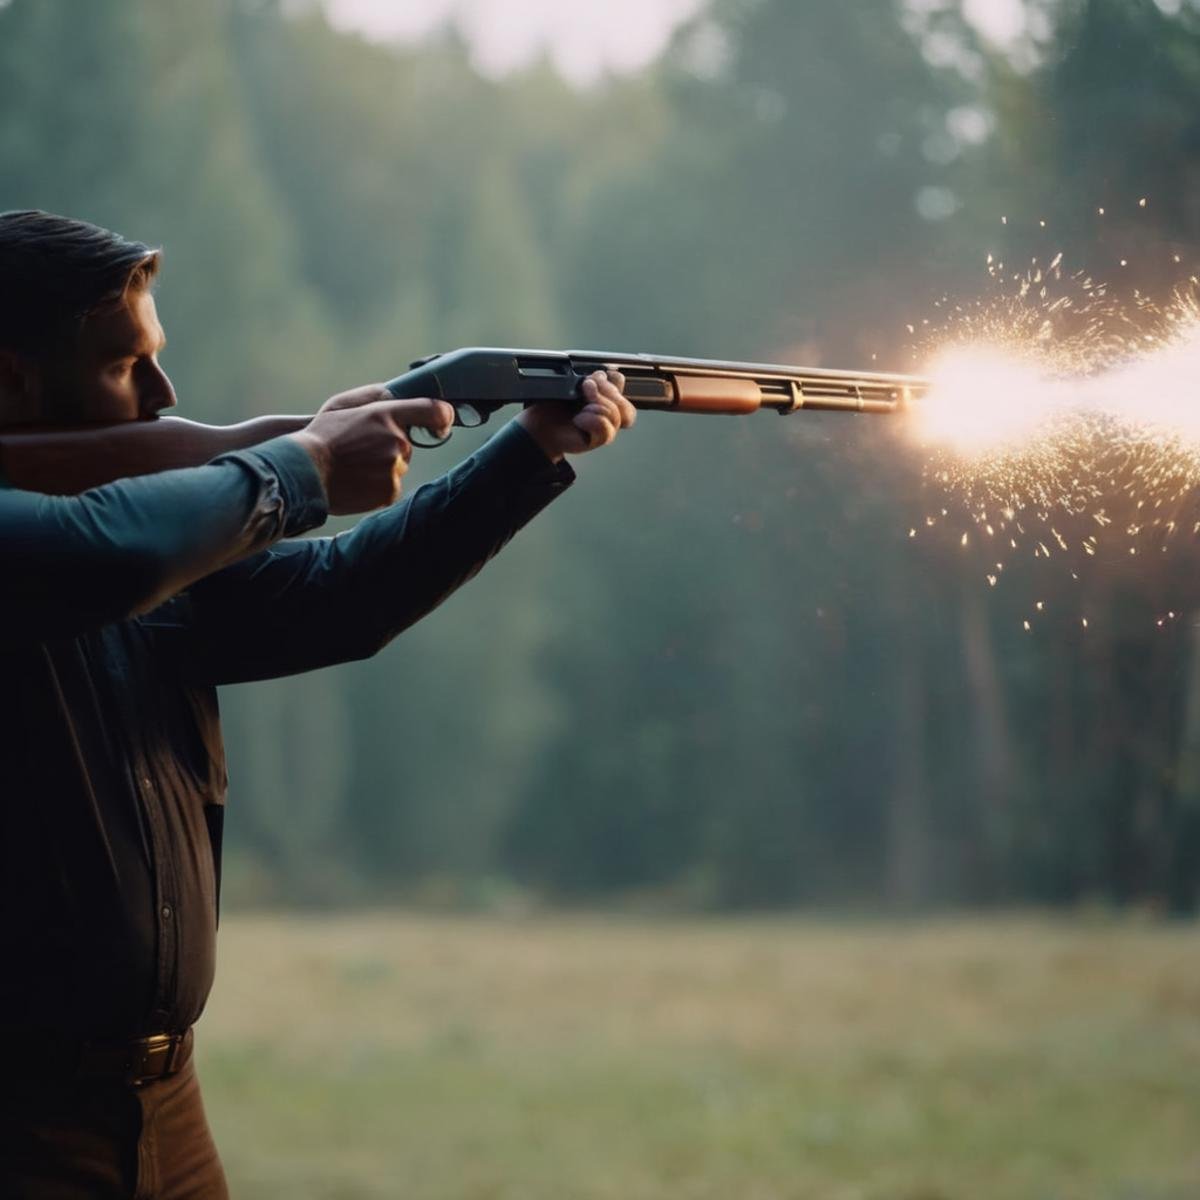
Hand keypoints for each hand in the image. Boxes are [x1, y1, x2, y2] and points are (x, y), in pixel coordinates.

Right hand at [290, 384, 453, 514]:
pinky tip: (356, 480)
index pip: (434, 411)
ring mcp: (394, 468)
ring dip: (382, 466)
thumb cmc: (320, 436)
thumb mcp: (343, 404)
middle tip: (361, 449)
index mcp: (387, 415)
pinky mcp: (390, 491)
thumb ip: (374, 398)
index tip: (441, 424)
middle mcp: (396, 441)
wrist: (303, 472)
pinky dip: (377, 484)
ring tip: (353, 466)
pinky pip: (391, 485)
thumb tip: (396, 397)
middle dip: (390, 446)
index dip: (443, 416)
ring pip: (398, 466)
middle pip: (408, 444)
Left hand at [515, 370, 635, 462]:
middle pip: (624, 402)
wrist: (538, 426)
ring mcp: (605, 428)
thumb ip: (589, 379)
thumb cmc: (551, 407)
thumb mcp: (569, 386)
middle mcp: (607, 413)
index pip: (620, 384)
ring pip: (616, 415)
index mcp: (603, 395)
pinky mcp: (598, 440)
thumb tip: (603, 374)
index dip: (613, 379)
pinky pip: (605, 428)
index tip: (596, 376)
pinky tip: (579, 420)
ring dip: (597, 405)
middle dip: (606, 390)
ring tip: (580, 406)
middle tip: (586, 386)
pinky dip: (591, 421)